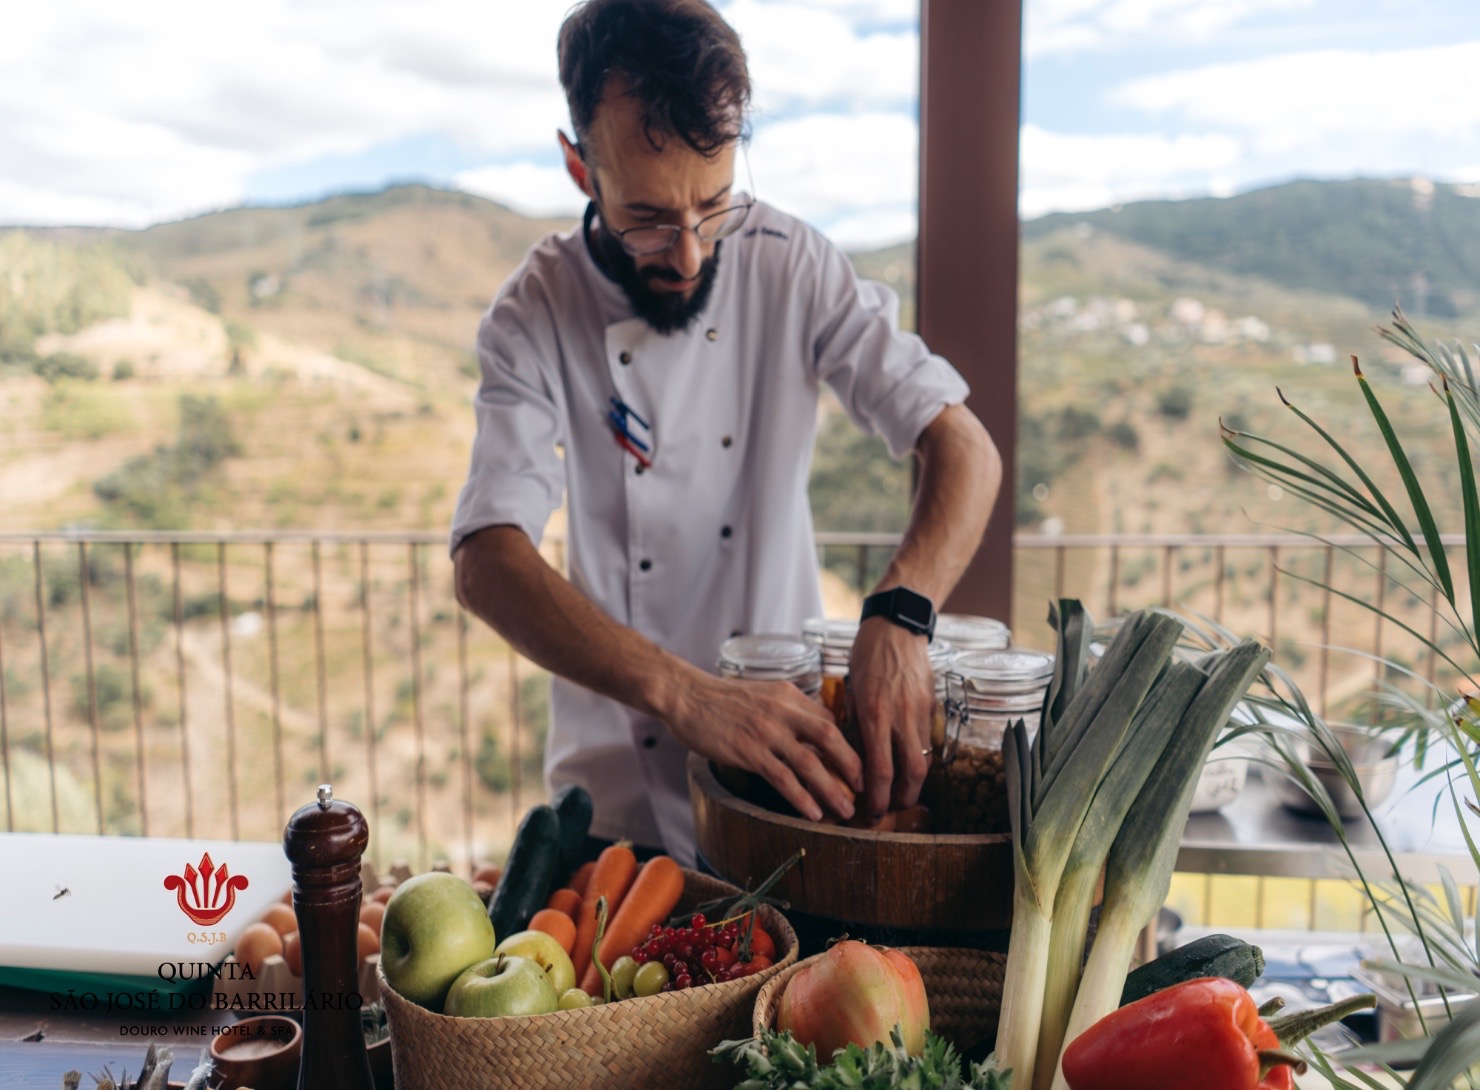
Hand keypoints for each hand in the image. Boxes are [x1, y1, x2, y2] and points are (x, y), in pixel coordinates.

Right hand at [665, 675, 863, 821]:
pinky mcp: (748, 751)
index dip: (847, 744)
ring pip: (809, 763)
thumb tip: (814, 731)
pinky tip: (812, 812)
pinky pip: (782, 778)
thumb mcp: (764, 694)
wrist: (687, 696)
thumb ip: (788, 710)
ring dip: (831, 789)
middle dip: (851, 764)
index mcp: (789, 695)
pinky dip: (801, 797)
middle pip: (829, 737)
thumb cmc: (722, 698)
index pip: (829, 719)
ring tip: (844, 809)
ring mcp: (765, 732)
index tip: (856, 765)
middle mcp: (782, 711)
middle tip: (863, 787)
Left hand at [847, 617, 936, 820]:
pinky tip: (907, 759)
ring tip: (901, 791)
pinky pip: (926, 737)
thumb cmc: (866, 655)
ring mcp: (919, 711)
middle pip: (913, 773)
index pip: (880, 771)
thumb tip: (856, 755)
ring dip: (914, 781)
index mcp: (874, 716)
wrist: (895, 626)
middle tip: (892, 809)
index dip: (877, 799)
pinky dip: (917, 753)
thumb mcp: (852, 690)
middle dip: (904, 798)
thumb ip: (857, 723)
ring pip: (924, 757)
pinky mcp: (931, 704)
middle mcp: (900, 717)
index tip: (870, 813)